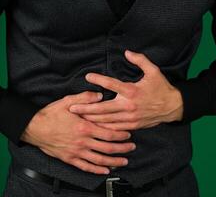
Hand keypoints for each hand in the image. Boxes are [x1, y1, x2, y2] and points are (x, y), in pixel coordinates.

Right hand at [21, 91, 135, 173]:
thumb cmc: (51, 114)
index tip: (128, 134)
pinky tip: (105, 171)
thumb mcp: (68, 101)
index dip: (121, 135)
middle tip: (132, 147)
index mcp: (84, 127)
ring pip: (99, 159)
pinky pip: (86, 167)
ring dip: (114, 161)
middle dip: (122, 148)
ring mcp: (76, 152)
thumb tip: (100, 95)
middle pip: (107, 148)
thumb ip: (86, 98)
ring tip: (124, 161)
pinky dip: (97, 170)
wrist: (33, 128)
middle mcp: (83, 141)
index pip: (108, 133)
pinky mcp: (69, 159)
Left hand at [69, 50, 183, 130]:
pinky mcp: (133, 125)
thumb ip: (140, 60)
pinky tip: (94, 126)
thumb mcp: (154, 71)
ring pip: (107, 120)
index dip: (99, 79)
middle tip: (72, 108)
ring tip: (78, 117)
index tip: (88, 76)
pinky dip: (103, 127)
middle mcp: (129, 105)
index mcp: (133, 91)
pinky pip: (115, 128)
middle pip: (103, 108)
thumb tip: (127, 52)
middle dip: (86, 108)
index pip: (112, 84)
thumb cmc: (161, 88)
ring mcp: (130, 117)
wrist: (172, 107)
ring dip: (91, 118)